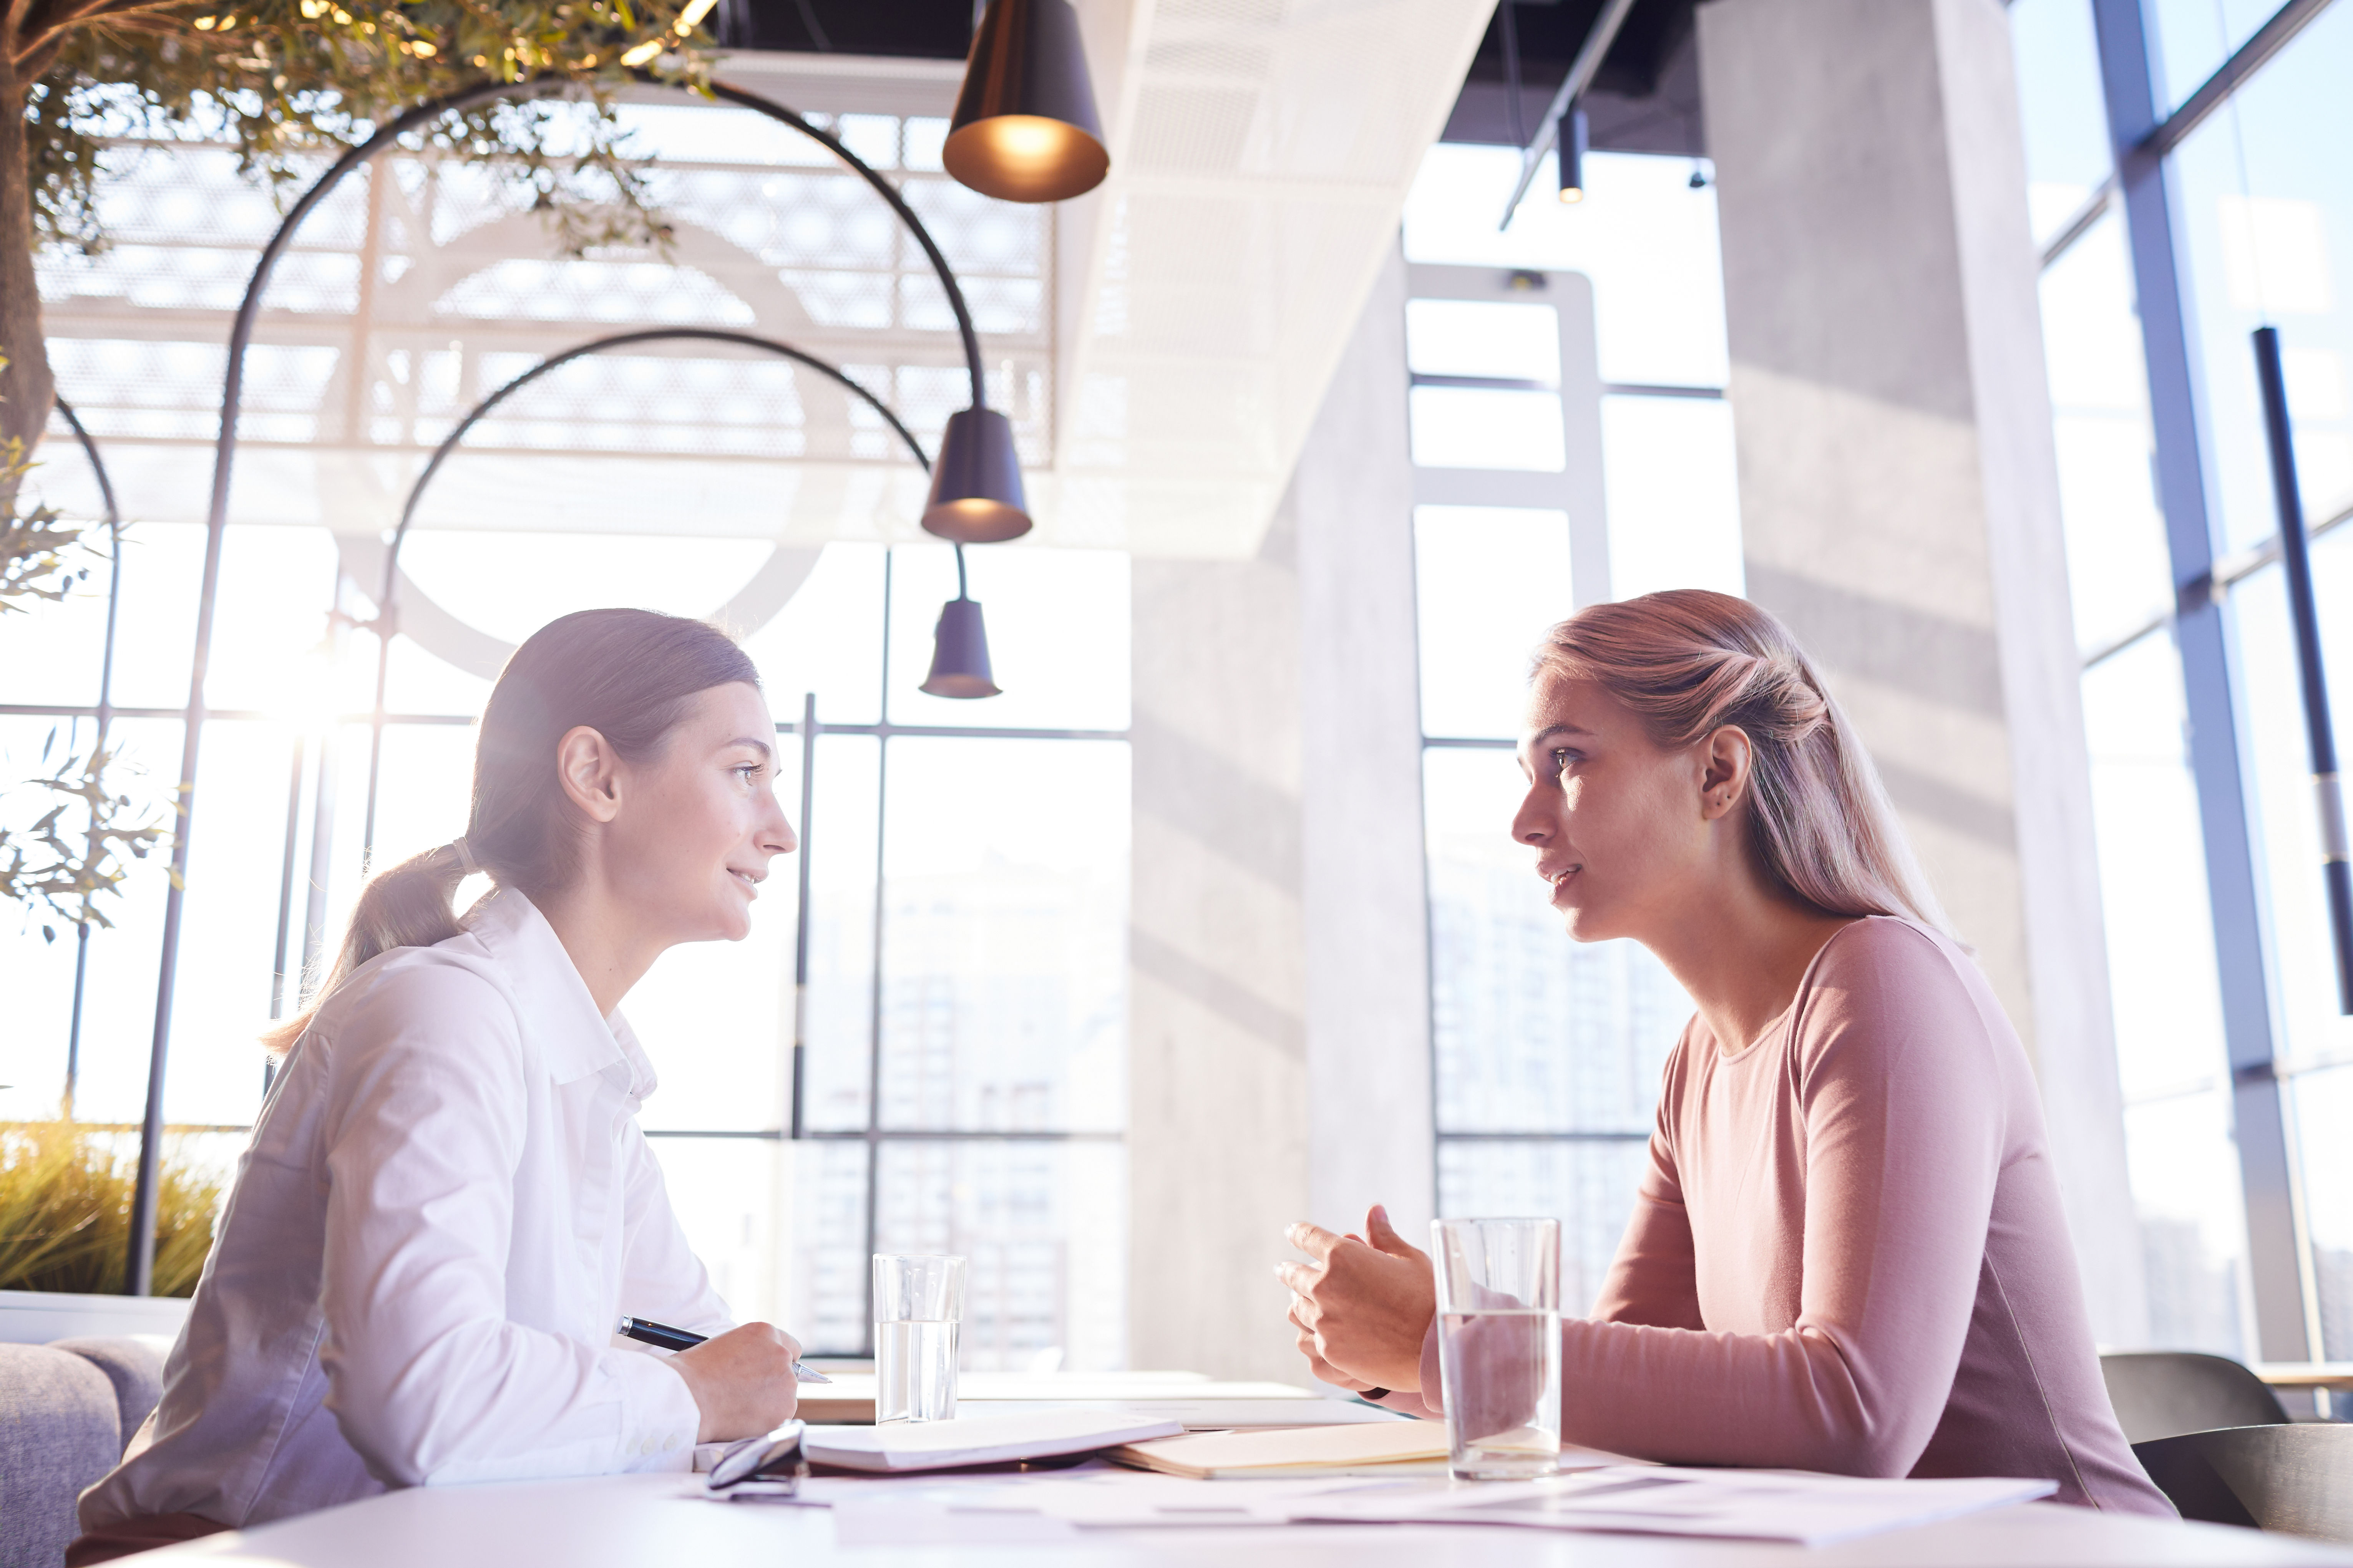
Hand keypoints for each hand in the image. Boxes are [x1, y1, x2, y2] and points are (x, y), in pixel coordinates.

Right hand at [665, 1322, 801, 1442]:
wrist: (687, 1398)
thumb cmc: (693, 1372)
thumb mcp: (724, 1345)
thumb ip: (748, 1353)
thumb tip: (754, 1366)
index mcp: (765, 1333)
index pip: (790, 1347)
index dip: (779, 1362)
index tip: (770, 1373)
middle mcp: (780, 1355)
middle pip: (789, 1374)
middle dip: (773, 1385)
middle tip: (747, 1396)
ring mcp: (785, 1383)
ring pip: (785, 1397)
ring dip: (770, 1404)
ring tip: (739, 1408)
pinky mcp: (783, 1411)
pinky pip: (779, 1419)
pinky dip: (766, 1422)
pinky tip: (743, 1420)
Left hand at [1274, 1204, 1434, 1392]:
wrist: (1439, 1349)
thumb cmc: (1429, 1298)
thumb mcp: (1408, 1259)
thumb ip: (1383, 1235)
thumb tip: (1374, 1210)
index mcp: (1342, 1256)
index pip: (1308, 1237)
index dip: (1298, 1233)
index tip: (1292, 1233)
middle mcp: (1325, 1287)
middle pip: (1293, 1274)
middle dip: (1289, 1270)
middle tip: (1284, 1270)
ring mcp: (1324, 1322)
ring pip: (1296, 1308)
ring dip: (1299, 1301)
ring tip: (1299, 1301)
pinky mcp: (1329, 1351)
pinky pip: (1308, 1338)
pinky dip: (1311, 1331)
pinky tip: (1316, 1332)